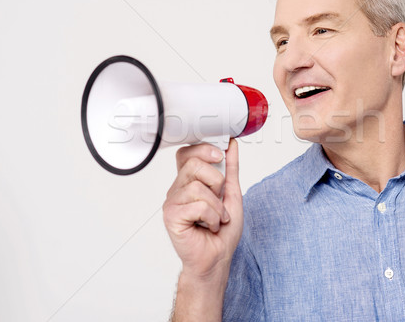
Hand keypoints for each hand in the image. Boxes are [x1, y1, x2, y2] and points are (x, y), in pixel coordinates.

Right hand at [163, 139, 243, 279]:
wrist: (217, 258)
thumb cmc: (222, 232)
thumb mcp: (232, 194)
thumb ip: (230, 169)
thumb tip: (231, 146)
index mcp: (189, 181)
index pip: (188, 153)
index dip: (203, 150)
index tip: (220, 156)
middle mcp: (178, 189)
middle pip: (194, 164)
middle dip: (216, 182)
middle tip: (219, 199)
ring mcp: (173, 202)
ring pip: (197, 187)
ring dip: (217, 206)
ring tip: (216, 218)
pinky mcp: (172, 216)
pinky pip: (197, 205)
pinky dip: (212, 217)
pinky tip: (209, 225)